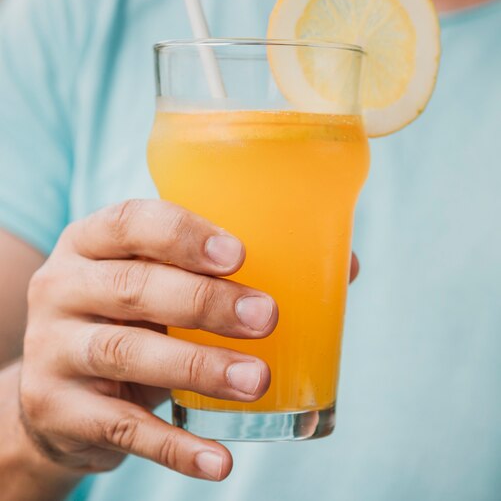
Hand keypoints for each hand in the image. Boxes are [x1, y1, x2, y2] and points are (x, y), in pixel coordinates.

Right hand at [20, 199, 358, 481]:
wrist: (57, 385)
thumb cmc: (133, 314)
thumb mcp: (160, 279)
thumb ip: (228, 268)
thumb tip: (346, 267)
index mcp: (91, 241)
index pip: (128, 221)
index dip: (181, 233)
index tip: (238, 254)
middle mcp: (63, 286)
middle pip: (133, 287)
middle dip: (204, 302)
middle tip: (265, 317)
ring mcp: (53, 348)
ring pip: (126, 353)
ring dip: (198, 368)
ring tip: (257, 382)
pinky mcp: (57, 408)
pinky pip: (121, 428)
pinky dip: (174, 447)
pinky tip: (220, 461)